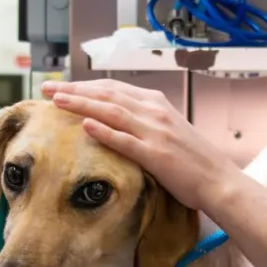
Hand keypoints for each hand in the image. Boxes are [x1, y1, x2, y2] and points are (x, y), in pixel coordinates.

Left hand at [43, 79, 237, 210]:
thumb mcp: (168, 131)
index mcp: (156, 104)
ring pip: (112, 111)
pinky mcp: (157, 154)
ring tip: (57, 101)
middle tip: (47, 89)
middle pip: (107, 94)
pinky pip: (126, 140)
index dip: (84, 85)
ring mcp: (155, 132)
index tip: (61, 87)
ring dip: (82, 103)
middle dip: (74, 90)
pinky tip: (85, 126)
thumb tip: (114, 119)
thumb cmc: (193, 161)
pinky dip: (105, 131)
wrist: (219, 181)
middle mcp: (154, 112)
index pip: (113, 88)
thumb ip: (143, 122)